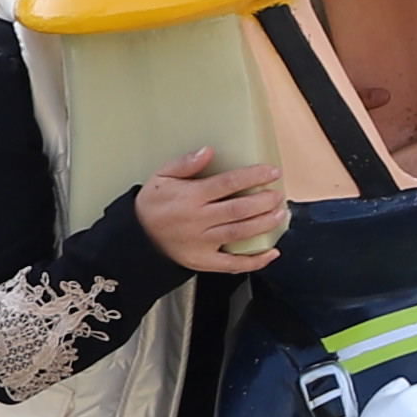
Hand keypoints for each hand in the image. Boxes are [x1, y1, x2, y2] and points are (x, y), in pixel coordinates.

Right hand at [133, 147, 285, 273]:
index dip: (253, 177)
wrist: (136, 237)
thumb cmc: (153, 204)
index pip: (227, 183)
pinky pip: (232, 264)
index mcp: (190, 197)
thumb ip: (185, 163)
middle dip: (263, 202)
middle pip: (238, 210)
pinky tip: (272, 252)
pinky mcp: (203, 261)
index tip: (272, 172)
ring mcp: (201, 243)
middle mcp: (198, 220)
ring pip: (239, 233)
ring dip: (264, 225)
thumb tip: (208, 151)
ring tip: (280, 215)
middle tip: (278, 195)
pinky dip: (255, 261)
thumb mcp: (161, 177)